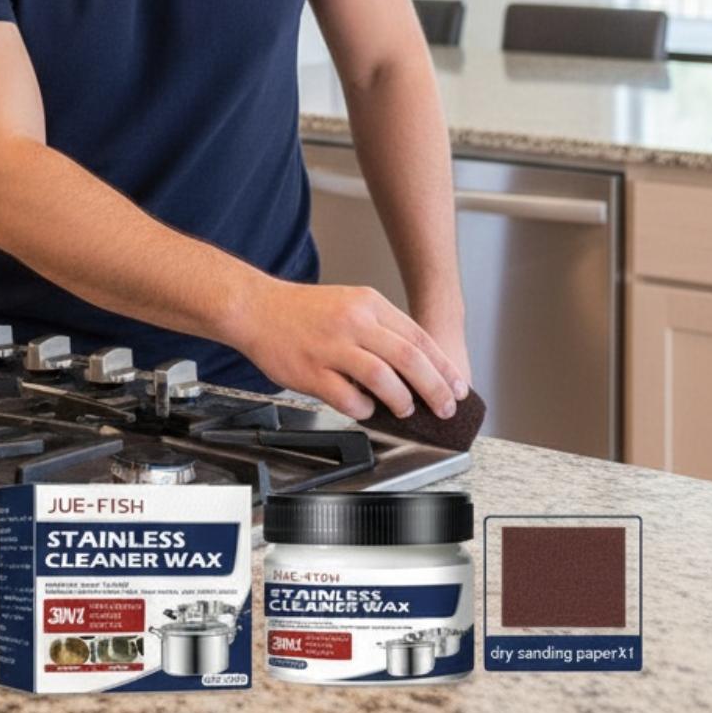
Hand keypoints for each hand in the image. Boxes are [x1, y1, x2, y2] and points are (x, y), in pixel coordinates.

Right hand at [226, 275, 469, 421]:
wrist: (255, 308)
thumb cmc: (301, 311)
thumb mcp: (348, 303)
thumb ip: (380, 328)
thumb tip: (416, 365)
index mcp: (367, 303)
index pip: (418, 336)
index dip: (443, 366)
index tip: (456, 386)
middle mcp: (352, 321)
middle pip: (409, 358)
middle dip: (435, 388)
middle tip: (446, 407)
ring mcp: (331, 346)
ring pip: (383, 378)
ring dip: (402, 400)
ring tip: (406, 409)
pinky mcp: (312, 371)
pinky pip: (349, 398)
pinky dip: (364, 409)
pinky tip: (365, 409)